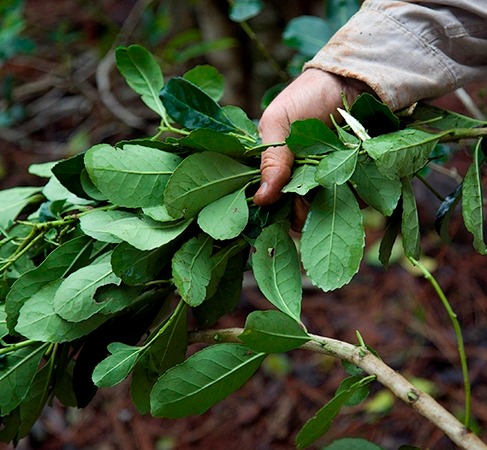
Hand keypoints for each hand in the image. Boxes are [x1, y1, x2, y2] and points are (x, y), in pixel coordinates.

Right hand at [253, 69, 368, 222]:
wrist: (351, 79)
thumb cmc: (307, 96)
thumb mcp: (279, 123)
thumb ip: (271, 160)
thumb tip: (260, 199)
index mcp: (278, 170)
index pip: (274, 204)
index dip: (280, 209)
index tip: (288, 202)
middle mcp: (302, 181)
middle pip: (301, 214)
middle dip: (308, 209)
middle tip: (316, 187)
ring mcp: (330, 181)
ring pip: (329, 211)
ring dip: (334, 200)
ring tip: (341, 172)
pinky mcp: (356, 179)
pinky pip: (357, 199)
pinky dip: (358, 192)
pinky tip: (359, 170)